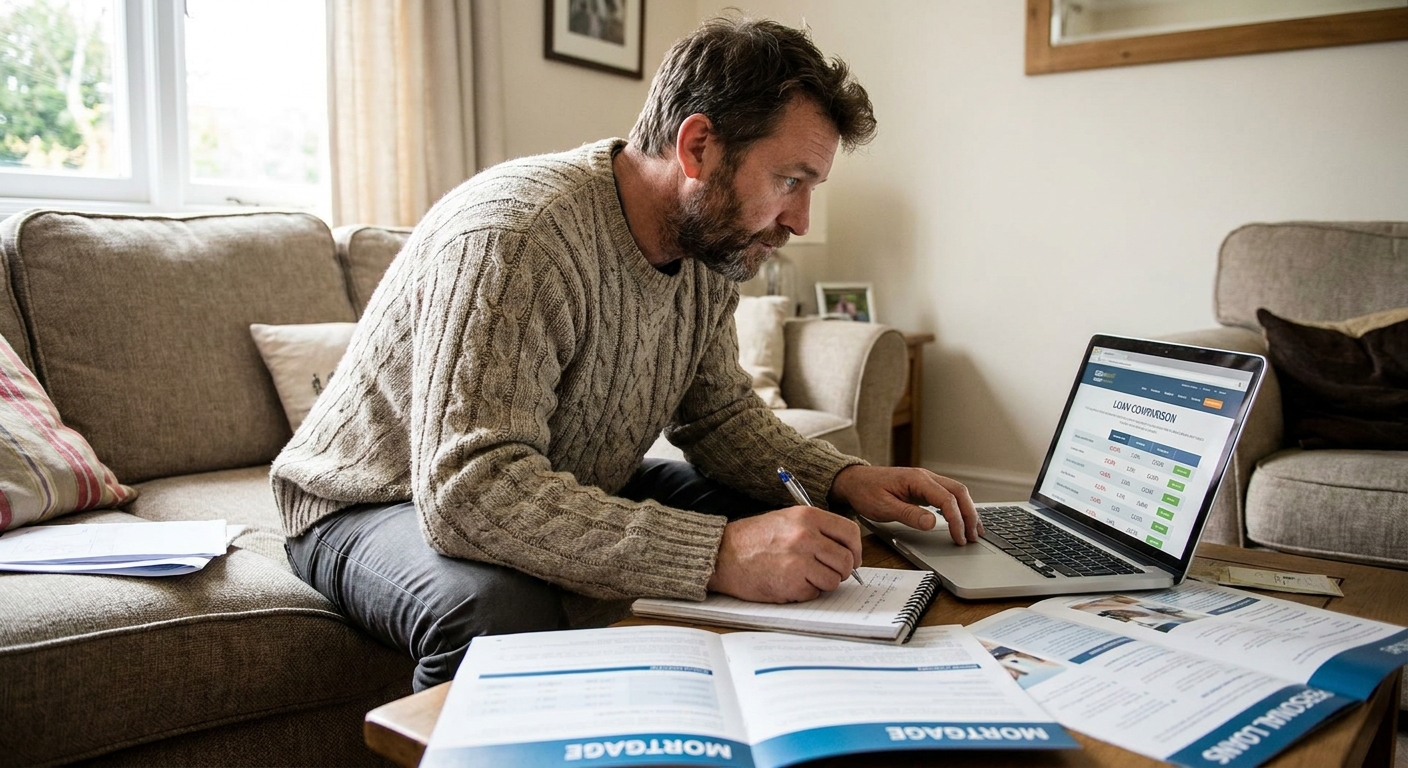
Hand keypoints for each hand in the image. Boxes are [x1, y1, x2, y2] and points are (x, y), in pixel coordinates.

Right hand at [706, 506, 861, 602]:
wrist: (722, 554)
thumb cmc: (753, 539)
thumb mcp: (787, 520)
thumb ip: (817, 530)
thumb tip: (846, 550)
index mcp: (807, 516)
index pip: (850, 532)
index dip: (855, 550)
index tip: (852, 558)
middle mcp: (806, 536)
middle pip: (846, 560)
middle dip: (840, 571)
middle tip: (825, 571)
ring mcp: (799, 560)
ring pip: (834, 580)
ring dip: (822, 583)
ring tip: (802, 576)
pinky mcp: (791, 583)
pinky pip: (815, 593)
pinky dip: (805, 592)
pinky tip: (788, 582)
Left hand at [829, 465, 983, 544]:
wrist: (854, 481)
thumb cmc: (866, 492)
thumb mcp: (884, 507)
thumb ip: (909, 515)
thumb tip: (932, 523)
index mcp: (917, 480)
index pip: (947, 499)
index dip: (956, 520)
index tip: (959, 537)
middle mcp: (925, 477)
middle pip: (958, 492)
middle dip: (970, 514)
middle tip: (974, 536)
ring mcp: (926, 481)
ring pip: (956, 492)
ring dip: (967, 510)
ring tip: (975, 531)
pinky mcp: (923, 487)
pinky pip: (948, 494)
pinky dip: (959, 507)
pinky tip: (962, 519)